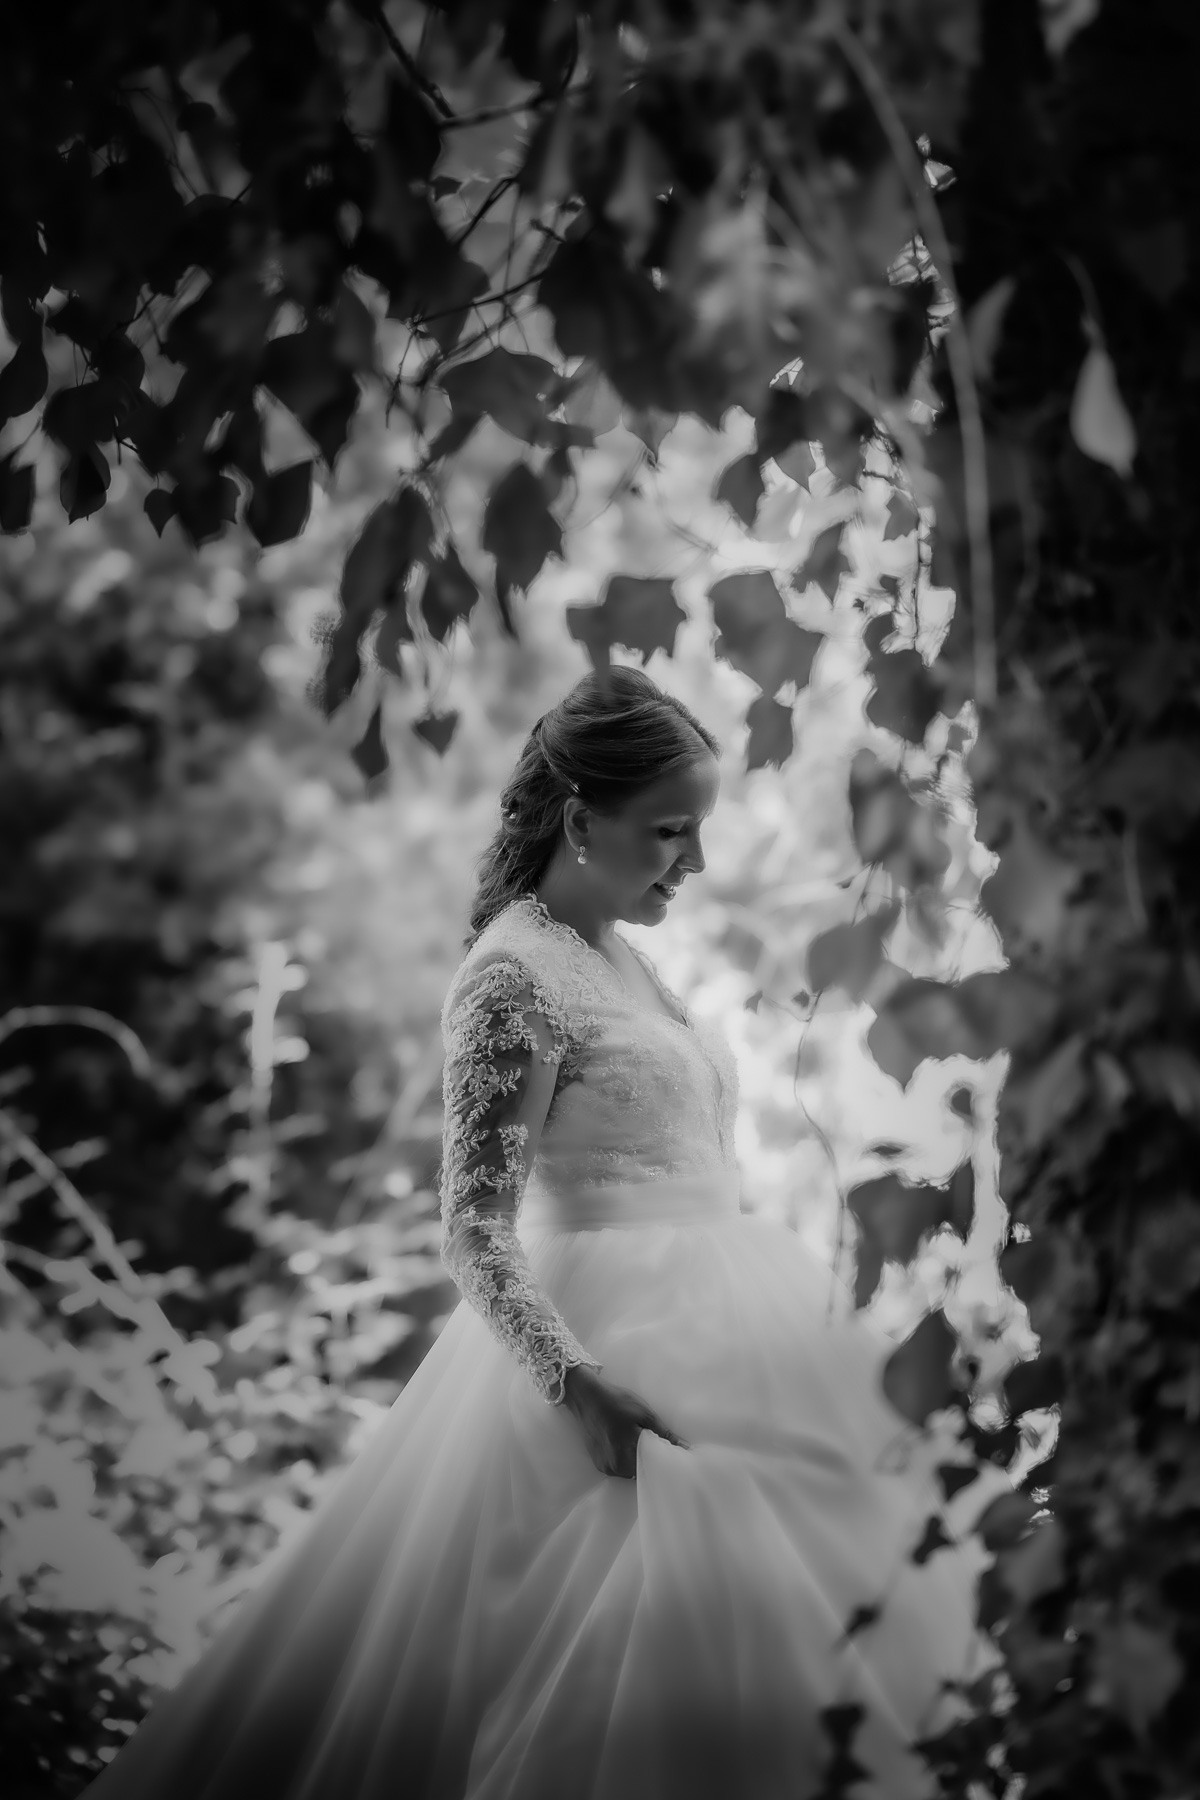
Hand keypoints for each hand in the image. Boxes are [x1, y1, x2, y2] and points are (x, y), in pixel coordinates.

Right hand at [561, 1364, 689, 1479]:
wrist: (586, 1397)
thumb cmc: (616, 1401)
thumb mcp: (644, 1413)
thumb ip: (664, 1434)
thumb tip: (685, 1449)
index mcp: (627, 1454)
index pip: (654, 1468)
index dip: (664, 1462)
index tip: (673, 1456)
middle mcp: (615, 1466)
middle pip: (642, 1472)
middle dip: (651, 1460)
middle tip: (656, 1444)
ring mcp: (606, 1467)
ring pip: (631, 1472)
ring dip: (638, 1460)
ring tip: (639, 1441)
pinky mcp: (599, 1465)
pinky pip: (620, 1469)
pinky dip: (626, 1460)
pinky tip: (627, 1444)